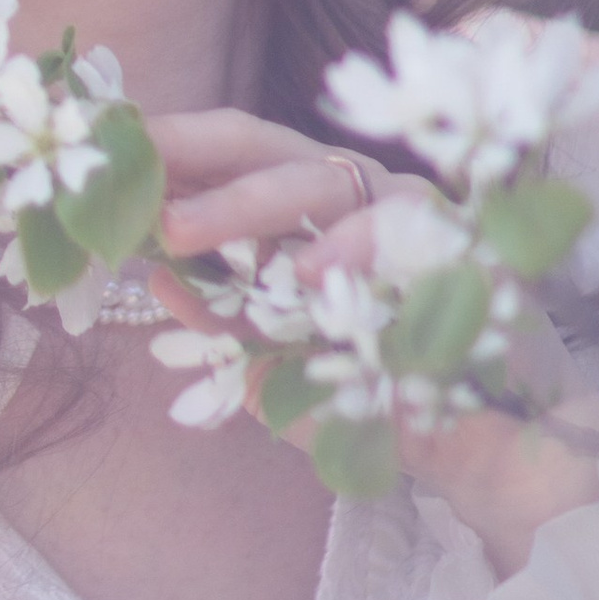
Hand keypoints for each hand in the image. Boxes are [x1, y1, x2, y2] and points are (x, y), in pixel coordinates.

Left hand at [148, 107, 598, 576]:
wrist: (494, 450)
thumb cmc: (382, 391)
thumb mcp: (285, 365)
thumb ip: (228, 324)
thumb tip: (153, 279)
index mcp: (313, 203)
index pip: (234, 155)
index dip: (171, 149)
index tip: (103, 156)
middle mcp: (362, 191)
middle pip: (269, 151)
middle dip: (195, 169)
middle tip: (133, 201)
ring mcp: (416, 210)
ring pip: (327, 182)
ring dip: (249, 205)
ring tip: (184, 234)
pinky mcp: (467, 246)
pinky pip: (403, 233)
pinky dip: (352, 248)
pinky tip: (307, 275)